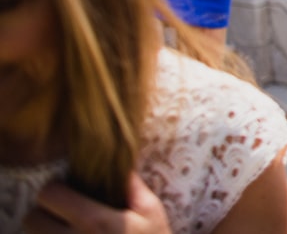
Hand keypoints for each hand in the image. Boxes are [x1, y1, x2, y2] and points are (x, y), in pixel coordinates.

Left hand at [23, 172, 170, 233]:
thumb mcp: (151, 213)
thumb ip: (133, 186)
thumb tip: (120, 163)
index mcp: (94, 221)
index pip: (49, 194)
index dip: (57, 188)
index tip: (70, 191)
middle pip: (31, 219)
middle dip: (45, 213)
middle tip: (65, 214)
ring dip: (45, 233)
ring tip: (69, 232)